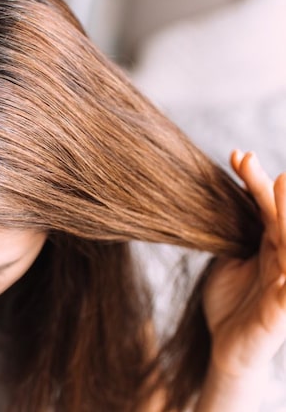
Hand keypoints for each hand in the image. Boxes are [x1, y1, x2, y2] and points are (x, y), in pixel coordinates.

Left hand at [203, 150, 285, 378]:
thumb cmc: (231, 301)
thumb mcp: (228, 258)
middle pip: (282, 224)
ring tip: (282, 197)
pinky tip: (285, 272)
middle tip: (271, 171)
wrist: (225, 347)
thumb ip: (231, 231)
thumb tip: (223, 195)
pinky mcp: (277, 316)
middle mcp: (282, 263)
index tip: (237, 155)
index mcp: (269, 247)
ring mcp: (283, 289)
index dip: (254, 182)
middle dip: (278, 198)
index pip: (265, 209)